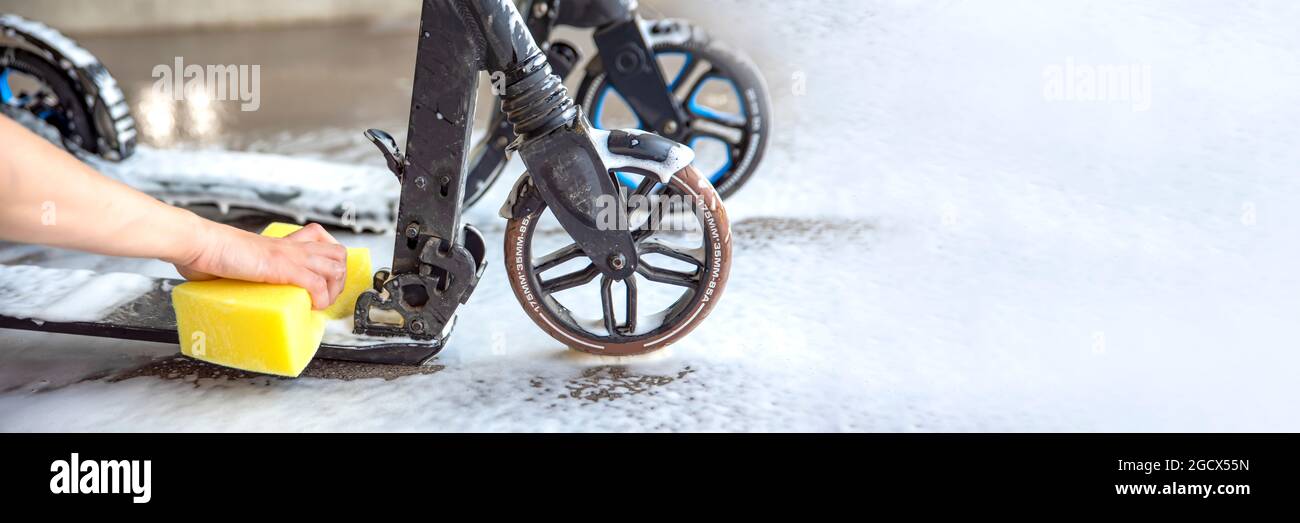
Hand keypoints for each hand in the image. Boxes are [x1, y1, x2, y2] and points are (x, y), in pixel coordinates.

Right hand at [174, 223, 347, 309]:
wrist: (199, 243)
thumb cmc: (208, 253)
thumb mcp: (235, 264)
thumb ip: (239, 272)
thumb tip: (224, 284)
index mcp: (280, 245)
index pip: (320, 239)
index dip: (329, 261)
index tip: (323, 281)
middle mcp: (290, 247)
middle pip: (338, 253)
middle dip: (339, 278)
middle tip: (325, 295)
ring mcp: (288, 256)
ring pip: (335, 265)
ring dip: (334, 289)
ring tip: (319, 303)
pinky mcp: (282, 267)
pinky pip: (317, 283)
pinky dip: (321, 298)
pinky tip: (311, 306)